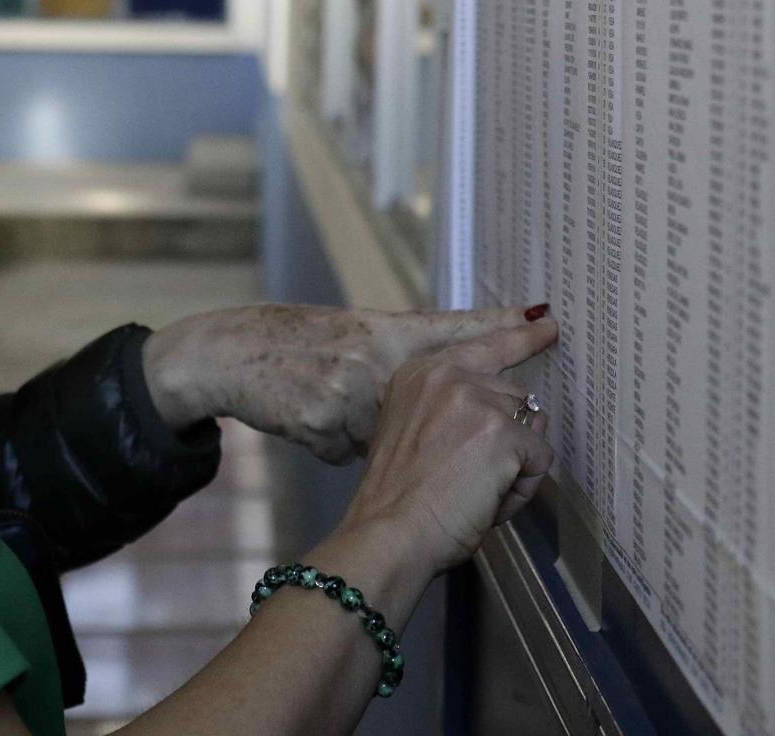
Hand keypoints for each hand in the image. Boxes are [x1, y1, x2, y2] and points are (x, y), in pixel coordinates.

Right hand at [143, 301, 551, 462]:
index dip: (504, 327)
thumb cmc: (288, 345)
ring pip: (397, 437)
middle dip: (463, 421)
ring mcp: (350, 393)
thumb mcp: (348, 339)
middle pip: (443, 394)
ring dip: (387, 443)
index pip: (456, 330)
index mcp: (384, 331)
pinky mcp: (325, 426)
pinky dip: (342, 448)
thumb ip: (392, 360)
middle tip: (455, 440)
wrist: (227, 353)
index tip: (546, 321)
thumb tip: (436, 386)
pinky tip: (315, 429)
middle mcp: (374, 357)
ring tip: (346, 423)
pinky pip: (353, 453)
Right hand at [337, 321, 558, 579]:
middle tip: (471, 480)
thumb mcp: (411, 432)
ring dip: (516, 466)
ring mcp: (476, 400)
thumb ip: (449, 410)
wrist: (387, 533)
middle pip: (514, 396)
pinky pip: (539, 460)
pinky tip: (488, 503)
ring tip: (477, 493)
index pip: (483, 345)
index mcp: (420, 372)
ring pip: (530, 427)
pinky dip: (522, 489)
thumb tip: (511, 417)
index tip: (547, 323)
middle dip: (507, 440)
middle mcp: (448, 375)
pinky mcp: (501, 432)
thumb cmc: (397, 500)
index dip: (520, 336)